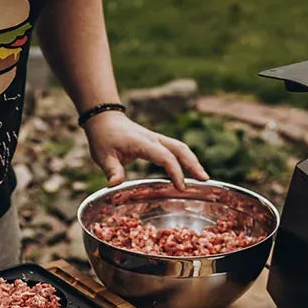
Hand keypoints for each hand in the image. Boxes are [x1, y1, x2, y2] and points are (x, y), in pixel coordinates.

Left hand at [82, 111, 207, 189]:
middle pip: (180, 149)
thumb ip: (112, 170)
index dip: (175, 171)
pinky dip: (185, 159)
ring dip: (193, 161)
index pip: (164, 157)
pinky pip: (175, 149)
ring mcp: (157, 139)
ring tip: (203, 178)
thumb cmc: (103, 139)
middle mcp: (153, 139)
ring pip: (180, 147)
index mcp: (142, 143)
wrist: (105, 120)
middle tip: (204, 180)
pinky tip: (190, 171)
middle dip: (193, 164)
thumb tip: (114, 185)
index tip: (181, 187)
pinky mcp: (157, 142)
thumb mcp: (103, 156)